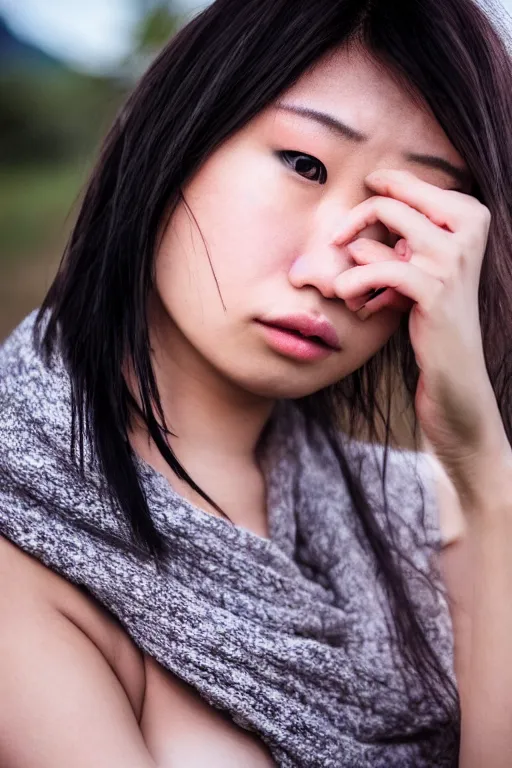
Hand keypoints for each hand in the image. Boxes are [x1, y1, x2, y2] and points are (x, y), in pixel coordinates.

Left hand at [331, 169, 509, 500]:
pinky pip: (380, 267)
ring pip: (385, 223)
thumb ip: (397, 242)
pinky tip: (352, 300)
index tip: (357, 200)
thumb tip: (354, 230)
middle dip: (354, 219)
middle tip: (336, 244)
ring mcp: (453, 259)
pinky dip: (356, 281)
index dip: (379, 188)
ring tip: (349, 288)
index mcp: (470, 217)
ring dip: (354, 254)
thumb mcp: (415, 274)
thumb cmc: (430, 323)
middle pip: (392, 200)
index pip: (411, 185)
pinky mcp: (434, 291)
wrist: (455, 377)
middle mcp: (468, 230)